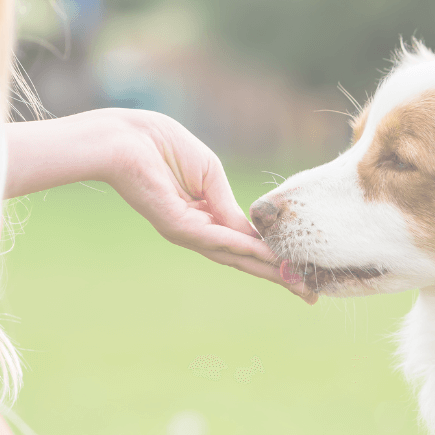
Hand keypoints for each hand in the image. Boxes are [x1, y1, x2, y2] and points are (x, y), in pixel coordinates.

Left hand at [101, 110, 317, 303]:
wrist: (126, 138)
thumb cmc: (163, 146)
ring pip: (234, 257)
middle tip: (308, 296)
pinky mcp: (177, 227)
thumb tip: (252, 233)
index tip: (301, 271)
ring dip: (268, 270)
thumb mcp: (210, 175)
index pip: (244, 244)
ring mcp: (186, 232)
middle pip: (242, 260)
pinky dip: (244, 248)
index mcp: (204, 217)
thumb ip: (229, 205)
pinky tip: (268, 256)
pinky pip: (218, 240)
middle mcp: (196, 232)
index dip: (273, 257)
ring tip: (297, 283)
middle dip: (277, 276)